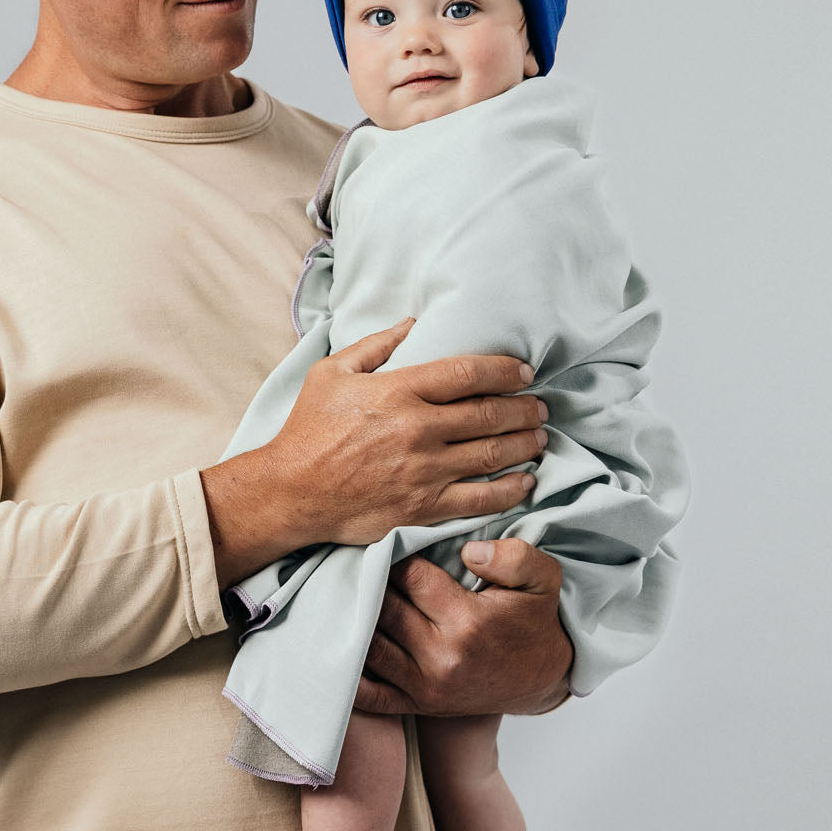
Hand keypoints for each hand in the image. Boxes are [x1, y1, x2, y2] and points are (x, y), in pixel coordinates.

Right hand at [269, 318, 548, 547]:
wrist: (291, 491)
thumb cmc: (308, 429)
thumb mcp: (332, 373)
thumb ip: (376, 345)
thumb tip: (413, 323)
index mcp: (398, 391)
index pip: (467, 374)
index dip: (504, 371)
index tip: (523, 372)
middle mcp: (418, 429)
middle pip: (489, 414)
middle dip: (523, 408)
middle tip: (540, 407)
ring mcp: (424, 471)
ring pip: (492, 455)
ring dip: (524, 444)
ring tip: (538, 437)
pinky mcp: (423, 507)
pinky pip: (480, 499)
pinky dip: (510, 490)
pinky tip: (527, 481)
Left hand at [353, 539, 572, 716]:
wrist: (542, 677)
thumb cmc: (535, 620)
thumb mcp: (543, 579)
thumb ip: (513, 557)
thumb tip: (470, 551)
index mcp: (468, 622)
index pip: (409, 576)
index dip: (395, 554)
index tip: (390, 542)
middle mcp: (442, 658)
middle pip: (384, 608)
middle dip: (371, 582)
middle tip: (362, 562)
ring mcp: (426, 687)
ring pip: (369, 646)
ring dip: (355, 620)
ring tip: (351, 593)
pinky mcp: (418, 705)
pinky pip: (369, 694)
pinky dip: (349, 673)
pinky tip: (342, 645)